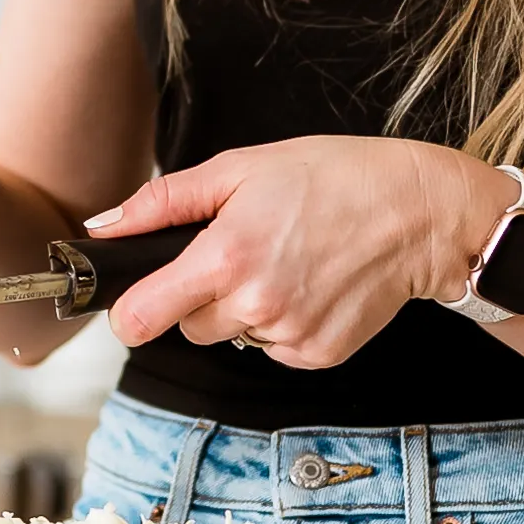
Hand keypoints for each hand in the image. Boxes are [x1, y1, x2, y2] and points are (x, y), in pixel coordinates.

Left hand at [93, 137, 512, 367]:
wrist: (418, 212)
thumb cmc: (332, 177)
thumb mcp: (242, 168)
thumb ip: (164, 202)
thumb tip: (105, 228)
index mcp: (226, 257)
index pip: (141, 318)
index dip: (132, 309)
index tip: (140, 298)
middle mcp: (254, 306)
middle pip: (188, 326)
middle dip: (201, 296)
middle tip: (244, 251)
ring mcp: (289, 336)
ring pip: (233, 338)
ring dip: (246, 310)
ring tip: (287, 261)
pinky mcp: (318, 355)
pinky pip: (275, 349)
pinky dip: (284, 323)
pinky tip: (312, 284)